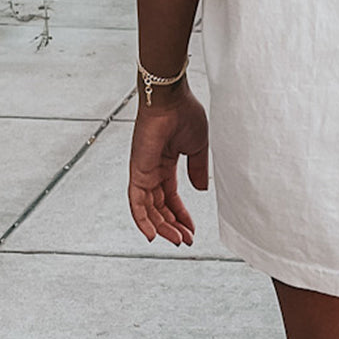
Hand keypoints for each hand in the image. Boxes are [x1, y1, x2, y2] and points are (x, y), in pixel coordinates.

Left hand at [128, 80, 208, 245]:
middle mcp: (152, 170)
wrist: (171, 99)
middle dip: (173, 225)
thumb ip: (198, 170)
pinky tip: (152, 235)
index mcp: (167, 163)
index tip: (191, 230)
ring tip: (177, 240)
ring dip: (162, 227)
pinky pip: (136, 202)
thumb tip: (201, 190)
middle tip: (185, 240)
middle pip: (160, 207)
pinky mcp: (137, 172)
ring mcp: (143, 172)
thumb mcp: (198, 147)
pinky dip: (142, 220)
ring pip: (149, 209)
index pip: (172, 197)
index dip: (181, 215)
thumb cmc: (185, 113)